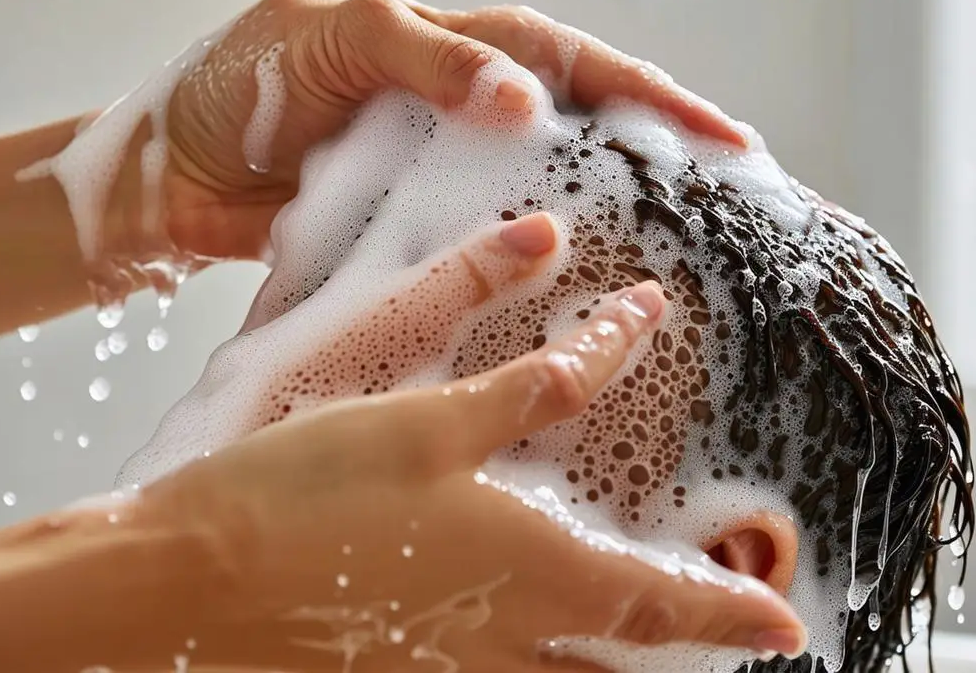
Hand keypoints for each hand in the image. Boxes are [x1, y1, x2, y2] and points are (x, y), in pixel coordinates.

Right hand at [134, 215, 804, 671]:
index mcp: (531, 572)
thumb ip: (534, 389)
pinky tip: (521, 642)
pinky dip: (536, 667)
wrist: (187, 587)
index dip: (732, 617)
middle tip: (733, 635)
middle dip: (688, 648)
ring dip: (617, 662)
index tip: (788, 630)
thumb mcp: (432, 425)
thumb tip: (622, 336)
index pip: (663, 605)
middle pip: (625, 662)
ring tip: (643, 642)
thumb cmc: (310, 492)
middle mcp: (508, 640)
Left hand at [155, 0, 744, 262]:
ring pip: (540, 191)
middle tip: (730, 188)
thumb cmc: (231, 90)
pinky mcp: (410, 236)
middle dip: (655, 150)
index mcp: (442, 49)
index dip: (643, 95)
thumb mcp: (325, 41)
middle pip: (575, 124)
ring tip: (677, 248)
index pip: (563, 60)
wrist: (163, 180)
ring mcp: (435, 177)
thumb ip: (422, 57)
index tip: (715, 134)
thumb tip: (524, 100)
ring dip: (607, 214)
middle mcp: (452, 111)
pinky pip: (484, 248)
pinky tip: (572, 291)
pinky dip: (530, 267)